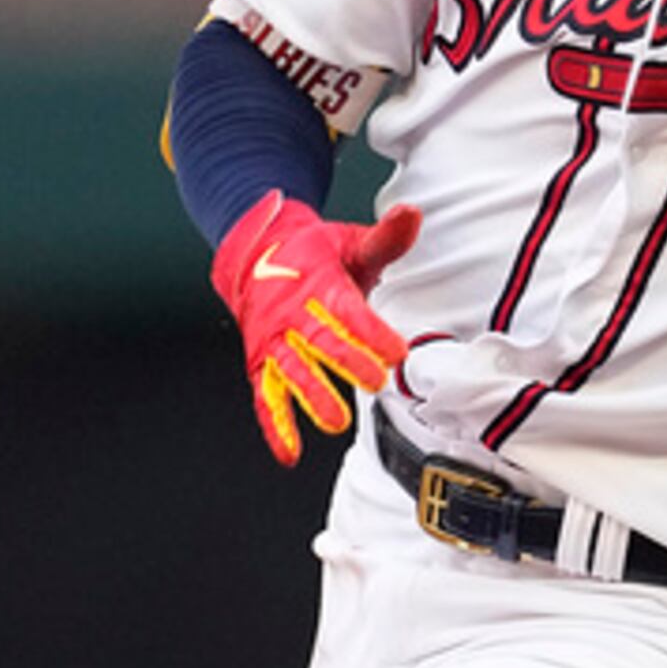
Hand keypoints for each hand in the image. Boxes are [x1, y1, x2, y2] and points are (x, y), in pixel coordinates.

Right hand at [208, 189, 421, 464]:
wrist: (253, 255)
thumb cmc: (312, 255)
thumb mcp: (349, 242)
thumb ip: (384, 239)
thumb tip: (413, 213)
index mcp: (319, 282)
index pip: (346, 309)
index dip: (370, 331)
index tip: (395, 351)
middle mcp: (293, 313)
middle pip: (321, 340)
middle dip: (347, 362)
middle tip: (375, 382)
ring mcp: (275, 341)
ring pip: (292, 370)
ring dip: (311, 396)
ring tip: (335, 422)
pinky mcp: (261, 364)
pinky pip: (265, 396)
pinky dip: (275, 425)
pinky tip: (289, 453)